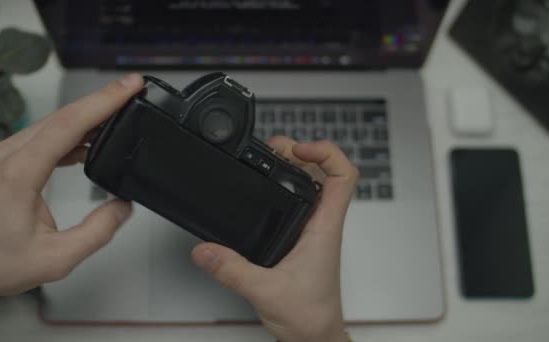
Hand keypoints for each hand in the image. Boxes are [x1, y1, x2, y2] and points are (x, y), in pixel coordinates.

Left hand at [0, 74, 143, 311]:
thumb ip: (97, 231)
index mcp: (17, 174)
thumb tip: (123, 206)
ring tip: (116, 118)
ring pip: (48, 124)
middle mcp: (3, 157)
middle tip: (131, 91)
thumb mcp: (55, 259)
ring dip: (84, 118)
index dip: (103, 102)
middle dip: (100, 101)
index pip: (68, 124)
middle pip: (60, 116)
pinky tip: (83, 143)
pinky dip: (66, 134)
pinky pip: (37, 137)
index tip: (129, 86)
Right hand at [191, 137, 357, 341]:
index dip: (325, 152)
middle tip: (277, 149)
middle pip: (327, 171)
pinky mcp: (305, 237)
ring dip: (298, 166)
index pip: (343, 176)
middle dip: (303, 152)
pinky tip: (271, 187)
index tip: (298, 149)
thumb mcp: (264, 291)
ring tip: (273, 159)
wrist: (315, 336)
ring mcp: (316, 229)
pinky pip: (304, 200)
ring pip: (317, 183)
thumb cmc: (309, 316)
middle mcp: (323, 224)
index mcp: (325, 228)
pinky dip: (289, 185)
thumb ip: (231, 270)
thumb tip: (206, 249)